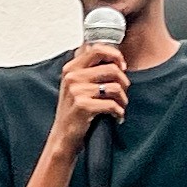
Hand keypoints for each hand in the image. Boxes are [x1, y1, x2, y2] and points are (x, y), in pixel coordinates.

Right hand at [47, 41, 128, 164]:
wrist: (63, 137)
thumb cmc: (73, 112)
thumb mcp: (74, 85)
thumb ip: (88, 68)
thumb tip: (112, 54)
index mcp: (71, 68)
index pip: (98, 50)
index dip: (115, 55)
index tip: (122, 66)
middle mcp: (72, 77)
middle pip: (112, 69)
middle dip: (124, 82)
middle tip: (123, 93)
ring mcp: (77, 92)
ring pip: (115, 87)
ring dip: (123, 99)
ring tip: (120, 106)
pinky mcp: (83, 106)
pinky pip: (112, 104)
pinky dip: (119, 112)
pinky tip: (117, 116)